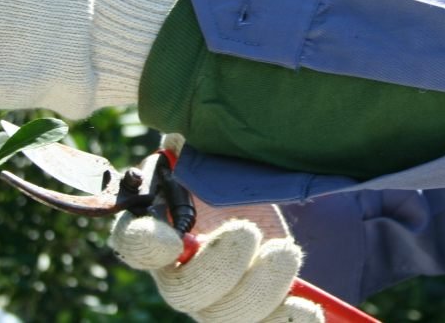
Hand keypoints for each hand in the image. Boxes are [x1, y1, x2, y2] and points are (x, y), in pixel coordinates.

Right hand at [107, 137, 323, 322]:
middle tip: (248, 230)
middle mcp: (182, 271)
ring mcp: (218, 299)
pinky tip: (309, 307)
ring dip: (260, 289)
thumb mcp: (212, 148)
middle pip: (183, 292)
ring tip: (286, 253)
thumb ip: (191, 145)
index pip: (135, 243)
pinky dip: (287, 320)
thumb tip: (181, 140)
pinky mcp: (255, 311)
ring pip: (226, 316)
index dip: (145, 245)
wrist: (269, 195)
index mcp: (162, 227)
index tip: (172, 238)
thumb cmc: (231, 168)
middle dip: (218, 266)